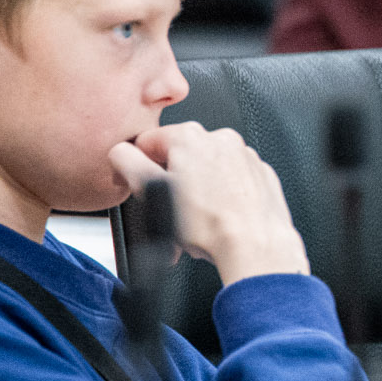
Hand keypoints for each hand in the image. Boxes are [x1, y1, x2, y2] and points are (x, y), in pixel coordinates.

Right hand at [110, 123, 307, 285]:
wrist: (254, 244)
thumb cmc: (209, 224)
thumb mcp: (152, 190)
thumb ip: (127, 163)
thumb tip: (120, 153)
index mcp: (190, 136)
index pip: (147, 143)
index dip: (136, 167)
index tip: (138, 187)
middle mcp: (221, 139)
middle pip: (179, 157)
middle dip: (170, 183)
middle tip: (170, 211)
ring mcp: (245, 156)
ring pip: (207, 170)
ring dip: (195, 191)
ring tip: (195, 220)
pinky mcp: (261, 175)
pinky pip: (232, 182)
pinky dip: (222, 196)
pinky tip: (218, 217)